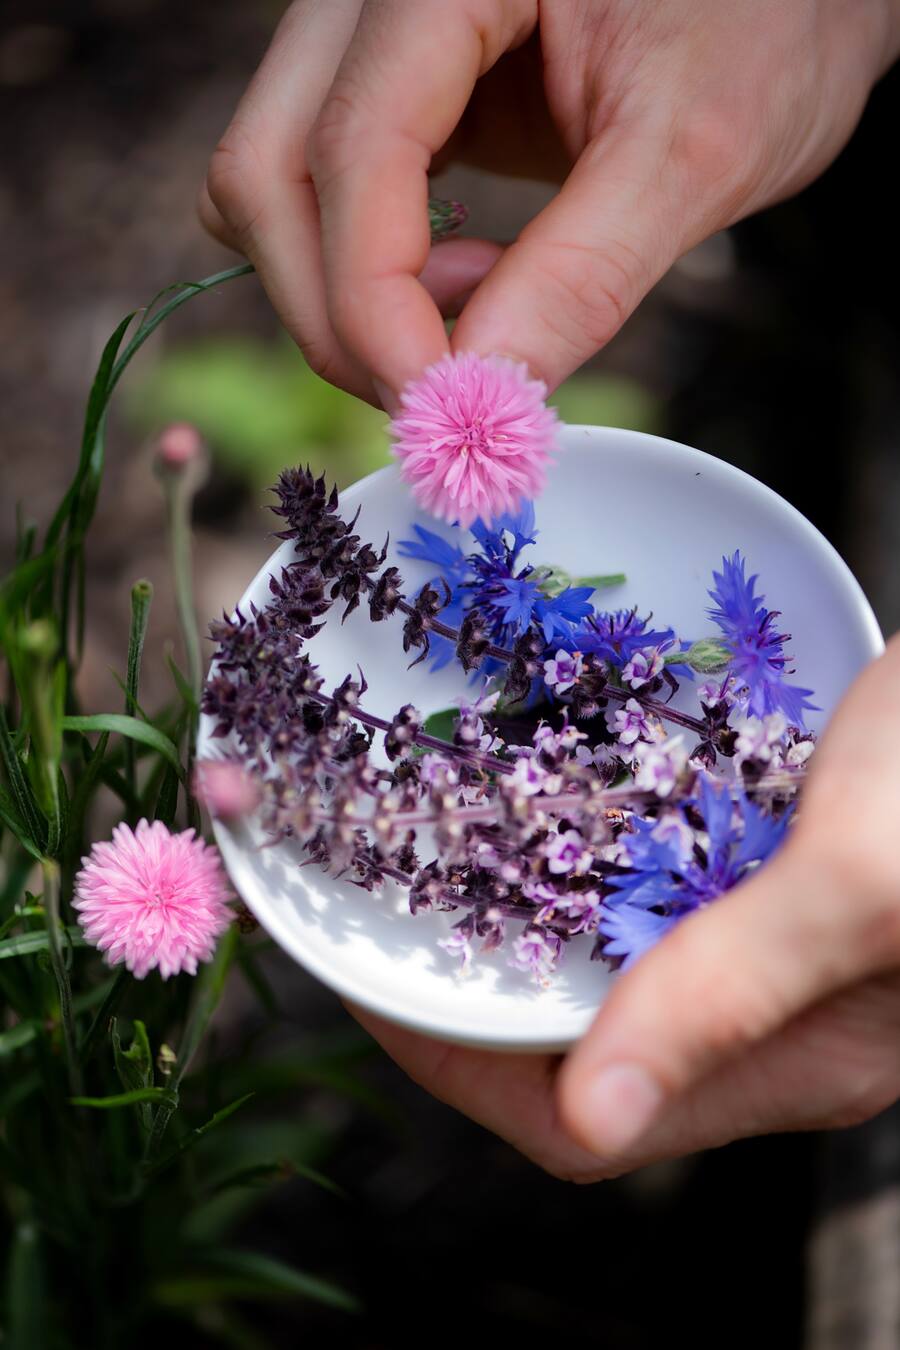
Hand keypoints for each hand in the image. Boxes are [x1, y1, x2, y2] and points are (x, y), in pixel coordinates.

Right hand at [200, 0, 899, 406]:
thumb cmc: (772, 20)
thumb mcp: (697, 149)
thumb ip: (582, 274)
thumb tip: (479, 400)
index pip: (350, 149)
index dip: (376, 306)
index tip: (443, 413)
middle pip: (269, 168)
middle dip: (341, 316)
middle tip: (444, 398)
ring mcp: (368, 32)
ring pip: (270, 183)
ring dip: (342, 296)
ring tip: (476, 316)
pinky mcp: (389, 82)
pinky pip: (316, 186)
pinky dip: (363, 268)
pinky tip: (466, 282)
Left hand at [343, 634, 899, 1181]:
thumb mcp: (858, 879)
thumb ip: (730, 993)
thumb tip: (594, 1124)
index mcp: (795, 1064)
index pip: (578, 1126)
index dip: (454, 1071)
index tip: (364, 984)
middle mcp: (777, 1028)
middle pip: (581, 1052)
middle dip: (469, 998)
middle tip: (381, 911)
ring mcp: (777, 957)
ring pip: (609, 973)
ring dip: (516, 928)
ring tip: (437, 857)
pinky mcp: (777, 886)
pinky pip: (648, 903)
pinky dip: (579, 869)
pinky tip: (542, 808)